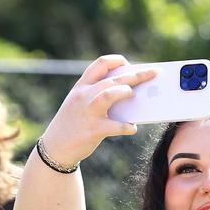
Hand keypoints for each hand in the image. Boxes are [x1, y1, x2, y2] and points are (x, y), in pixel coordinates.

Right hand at [39, 55, 154, 165]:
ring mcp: (87, 112)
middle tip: (154, 73)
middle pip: (112, 79)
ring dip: (124, 92)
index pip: (100, 64)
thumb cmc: (74, 124)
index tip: (130, 64)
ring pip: (108, 94)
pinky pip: (115, 126)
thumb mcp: (80, 104)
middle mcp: (83, 96)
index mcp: (81, 87)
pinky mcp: (93, 130)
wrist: (56, 148)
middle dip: (136, 75)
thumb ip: (99, 95)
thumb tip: (131, 93)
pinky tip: (132, 128)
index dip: (118, 61)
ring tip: (133, 95)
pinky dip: (127, 126)